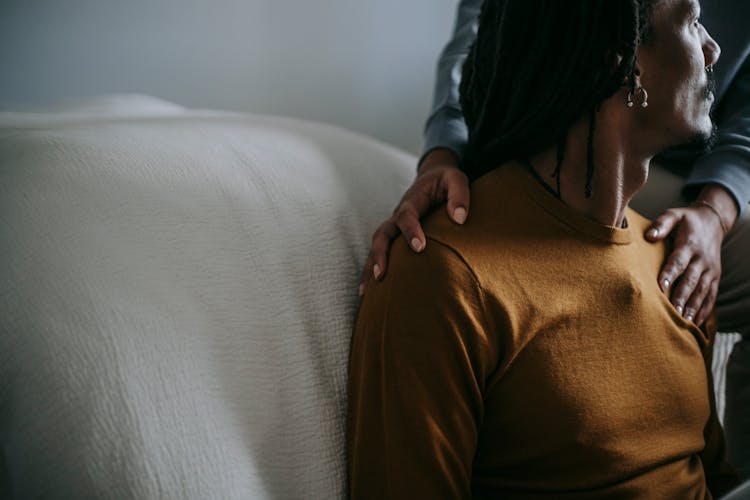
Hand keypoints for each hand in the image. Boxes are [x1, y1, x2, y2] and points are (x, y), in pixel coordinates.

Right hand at [359, 148, 469, 295]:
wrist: (433, 175)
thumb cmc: (446, 179)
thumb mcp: (457, 179)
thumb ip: (459, 195)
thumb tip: (459, 218)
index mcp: (413, 200)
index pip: (407, 215)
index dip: (411, 230)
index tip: (419, 248)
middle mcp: (398, 214)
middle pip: (382, 234)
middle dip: (380, 254)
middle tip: (381, 275)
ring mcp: (394, 225)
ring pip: (377, 245)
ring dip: (369, 267)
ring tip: (366, 292)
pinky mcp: (394, 235)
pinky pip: (381, 252)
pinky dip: (372, 269)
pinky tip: (368, 292)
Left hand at [645, 184, 737, 325]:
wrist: (713, 221)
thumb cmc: (687, 220)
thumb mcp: (674, 214)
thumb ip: (661, 224)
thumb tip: (649, 236)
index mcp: (690, 245)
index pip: (678, 262)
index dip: (669, 275)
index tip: (660, 288)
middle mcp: (702, 260)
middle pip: (691, 281)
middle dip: (681, 297)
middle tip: (672, 313)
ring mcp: (710, 270)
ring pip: (702, 291)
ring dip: (693, 307)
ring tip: (683, 323)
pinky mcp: (715, 277)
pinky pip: (711, 296)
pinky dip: (705, 310)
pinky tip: (696, 322)